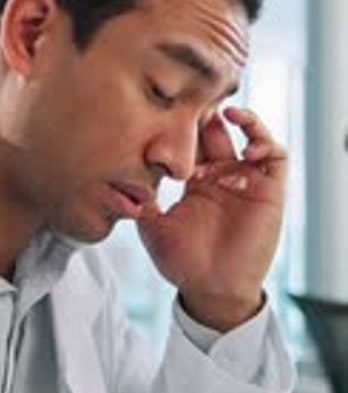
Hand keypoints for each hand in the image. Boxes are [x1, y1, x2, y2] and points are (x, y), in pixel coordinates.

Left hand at [138, 106, 287, 330]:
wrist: (210, 290)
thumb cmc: (182, 263)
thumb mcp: (151, 226)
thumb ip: (139, 200)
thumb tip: (115, 176)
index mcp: (197, 180)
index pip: (194, 140)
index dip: (186, 123)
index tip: (172, 110)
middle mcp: (224, 176)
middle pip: (221, 131)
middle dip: (210, 113)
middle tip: (198, 101)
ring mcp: (248, 182)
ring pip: (253, 136)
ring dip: (244, 119)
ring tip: (227, 114)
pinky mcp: (270, 192)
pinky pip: (276, 157)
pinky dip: (265, 144)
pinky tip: (247, 149)